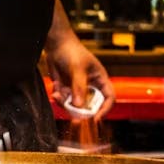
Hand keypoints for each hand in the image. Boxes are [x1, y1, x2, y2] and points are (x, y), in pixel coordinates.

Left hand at [43, 0, 114, 119]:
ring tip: (58, 95)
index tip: (96, 118)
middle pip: (91, 106)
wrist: (55, 44)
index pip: (108, 98)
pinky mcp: (67, 90)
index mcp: (100, 80)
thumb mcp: (77, 68)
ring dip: (67, 105)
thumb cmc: (72, 51)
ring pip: (76, 106)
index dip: (105, 109)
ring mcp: (78, 89)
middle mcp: (90, 87)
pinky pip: (65, 101)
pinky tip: (55, 92)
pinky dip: (59, 99)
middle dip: (82, 112)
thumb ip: (78, 87)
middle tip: (75, 119)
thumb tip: (79, 105)